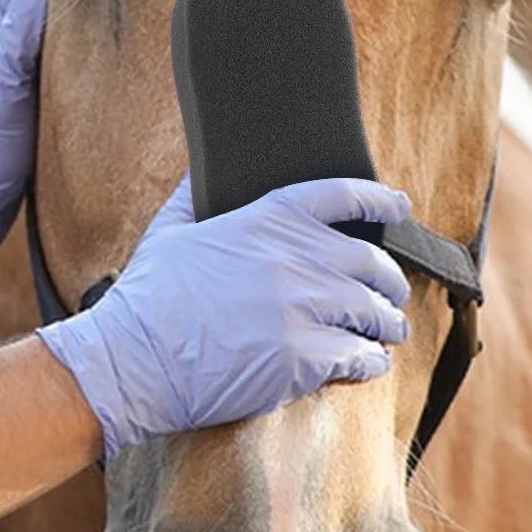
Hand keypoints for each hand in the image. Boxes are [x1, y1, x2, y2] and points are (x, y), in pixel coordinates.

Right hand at [37, 176, 411, 461]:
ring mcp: (302, 309)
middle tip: (391, 294)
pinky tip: (368, 363)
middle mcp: (293, 259)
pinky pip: (361, 357)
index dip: (380, 201)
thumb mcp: (170, 230)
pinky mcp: (303, 359)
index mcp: (266, 220)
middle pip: (371, 261)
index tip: (399, 207)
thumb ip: (196, 195)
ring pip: (373, 312)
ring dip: (385, 323)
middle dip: (389, 279)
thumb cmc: (147, 299)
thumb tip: (205, 168)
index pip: (342, 196)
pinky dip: (370, 362)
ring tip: (386, 332)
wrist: (133, 361)